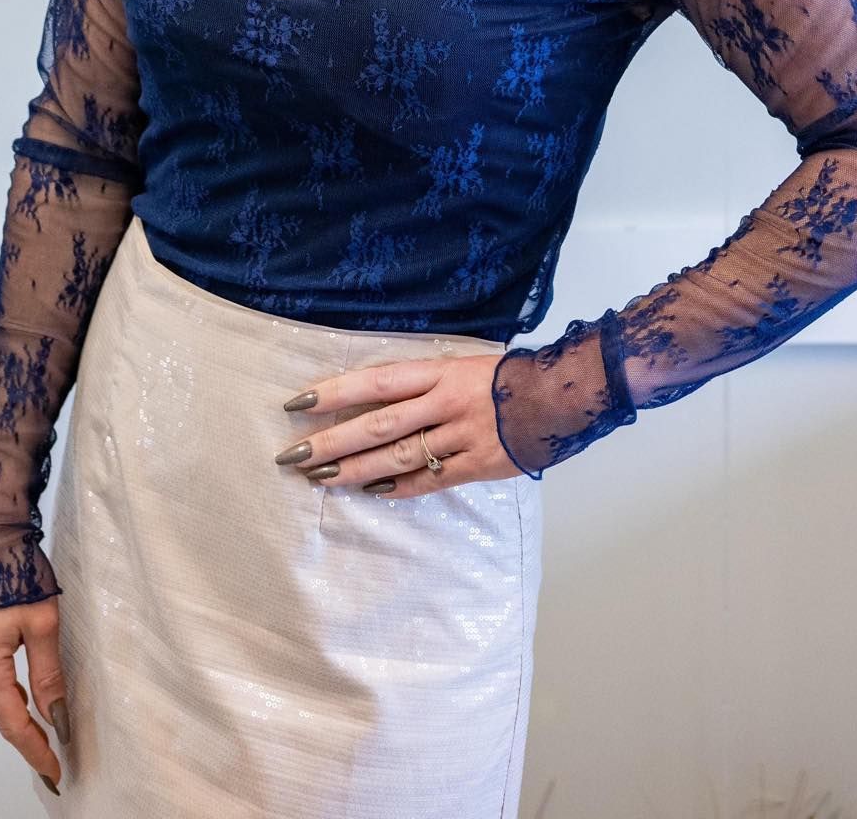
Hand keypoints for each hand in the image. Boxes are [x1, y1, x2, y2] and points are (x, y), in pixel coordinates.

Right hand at [0, 597, 69, 794]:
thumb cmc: (21, 574)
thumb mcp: (43, 625)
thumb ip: (48, 675)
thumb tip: (57, 718)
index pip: (11, 721)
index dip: (34, 749)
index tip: (55, 773)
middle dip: (26, 741)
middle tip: (52, 765)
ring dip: (17, 721)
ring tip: (43, 742)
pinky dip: (10, 698)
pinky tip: (27, 703)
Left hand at [276, 353, 522, 495]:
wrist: (562, 395)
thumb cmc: (505, 376)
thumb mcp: (461, 363)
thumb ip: (422, 381)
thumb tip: (372, 395)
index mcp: (439, 371)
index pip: (377, 381)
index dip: (336, 392)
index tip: (298, 403)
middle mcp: (445, 402)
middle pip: (378, 423)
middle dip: (332, 440)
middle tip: (293, 454)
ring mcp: (461, 435)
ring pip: (398, 455)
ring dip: (356, 469)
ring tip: (320, 478)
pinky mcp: (477, 465)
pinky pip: (431, 480)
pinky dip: (399, 487)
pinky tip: (371, 492)